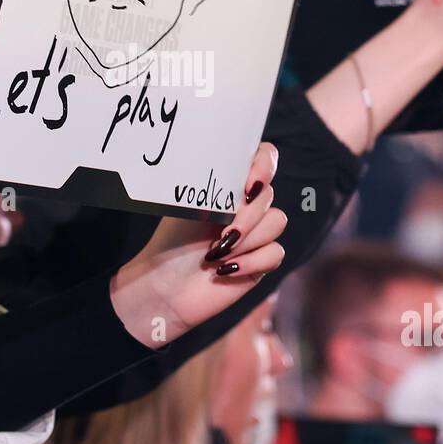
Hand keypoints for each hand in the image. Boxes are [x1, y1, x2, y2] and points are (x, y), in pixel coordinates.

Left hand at [110, 143, 286, 346]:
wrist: (165, 287)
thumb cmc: (172, 243)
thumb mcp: (191, 206)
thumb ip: (220, 189)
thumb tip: (246, 184)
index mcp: (230, 185)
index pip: (264, 157)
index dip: (264, 165)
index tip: (248, 187)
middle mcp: (247, 206)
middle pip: (269, 195)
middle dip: (245, 216)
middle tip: (220, 234)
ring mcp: (257, 233)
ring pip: (277, 222)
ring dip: (246, 240)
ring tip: (217, 253)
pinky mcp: (262, 261)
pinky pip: (276, 252)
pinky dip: (251, 261)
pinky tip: (226, 269)